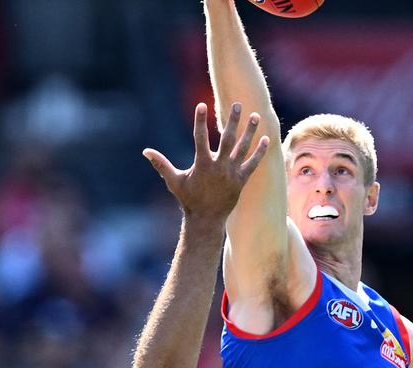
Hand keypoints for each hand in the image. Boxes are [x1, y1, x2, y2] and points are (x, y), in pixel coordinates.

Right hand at [143, 102, 269, 222]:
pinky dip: (259, 152)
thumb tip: (145, 151)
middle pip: (227, 139)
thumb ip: (161, 164)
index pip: (200, 138)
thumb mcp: (174, 181)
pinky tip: (267, 139)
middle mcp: (219, 167)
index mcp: (202, 164)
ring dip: (250, 131)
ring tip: (256, 115)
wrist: (206, 219)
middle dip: (232, 120)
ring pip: (243, 148)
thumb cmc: (188, 199)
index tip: (201, 105)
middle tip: (237, 104)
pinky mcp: (241, 180)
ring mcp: (232, 173)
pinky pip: (252, 163)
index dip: (199, 121)